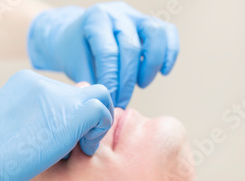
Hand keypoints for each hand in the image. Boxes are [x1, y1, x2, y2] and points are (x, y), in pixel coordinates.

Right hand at [0, 70, 112, 180]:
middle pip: (85, 93)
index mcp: (26, 83)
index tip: (63, 141)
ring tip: (77, 149)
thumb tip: (70, 124)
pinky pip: (102, 111)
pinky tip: (81, 151)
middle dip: (87, 119)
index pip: (66, 93)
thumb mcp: (12, 130)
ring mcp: (54, 95)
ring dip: (95, 125)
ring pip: (99, 97)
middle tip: (74, 146)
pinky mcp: (67, 113)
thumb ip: (38, 120)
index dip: (72, 117)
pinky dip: (99, 132)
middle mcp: (42, 82)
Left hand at [27, 2, 179, 107]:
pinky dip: (170, 53)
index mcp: (95, 20)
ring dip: (151, 65)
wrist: (78, 35)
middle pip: (130, 47)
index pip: (108, 52)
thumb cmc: (76, 53)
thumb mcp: (74, 65)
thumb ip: (88, 81)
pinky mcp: (149, 22)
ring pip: (155, 34)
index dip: (111, 80)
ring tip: (141, 85)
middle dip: (127, 80)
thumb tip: (102, 103)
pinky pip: (167, 33)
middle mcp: (116, 13)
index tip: (110, 101)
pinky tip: (163, 72)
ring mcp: (135, 15)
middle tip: (122, 102)